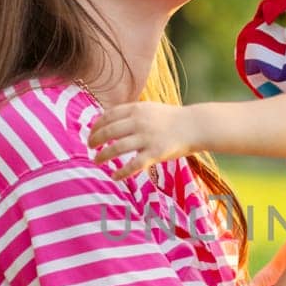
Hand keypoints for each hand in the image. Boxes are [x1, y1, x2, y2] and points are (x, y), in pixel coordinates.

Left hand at [88, 101, 204, 179]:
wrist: (195, 126)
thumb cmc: (171, 119)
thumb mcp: (150, 109)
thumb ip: (132, 113)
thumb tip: (109, 120)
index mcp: (137, 109)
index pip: (108, 115)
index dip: (96, 125)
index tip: (91, 132)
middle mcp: (139, 122)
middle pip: (108, 131)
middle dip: (95, 140)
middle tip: (89, 146)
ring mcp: (147, 138)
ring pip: (117, 148)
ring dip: (103, 155)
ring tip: (96, 160)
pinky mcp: (155, 153)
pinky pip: (133, 165)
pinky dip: (121, 172)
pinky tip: (114, 176)